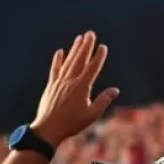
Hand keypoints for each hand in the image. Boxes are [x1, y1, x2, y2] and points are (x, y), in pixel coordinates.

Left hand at [32, 32, 119, 148]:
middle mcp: (70, 81)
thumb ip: (103, 100)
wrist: (48, 129)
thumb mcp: (92, 114)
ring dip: (74, 49)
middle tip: (90, 33)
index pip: (92, 68)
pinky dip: (58, 60)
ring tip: (79, 38)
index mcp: (82, 87)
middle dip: (86, 46)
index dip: (98, 57)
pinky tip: (60, 52)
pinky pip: (55, 69)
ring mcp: (59, 82)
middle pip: (80, 60)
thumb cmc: (72, 123)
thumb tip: (115, 90)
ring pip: (68, 62)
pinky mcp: (51, 86)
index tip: (103, 47)